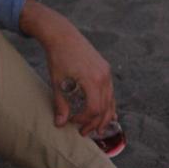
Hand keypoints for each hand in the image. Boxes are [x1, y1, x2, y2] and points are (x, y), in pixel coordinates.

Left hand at [21, 1, 114, 134]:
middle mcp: (104, 77)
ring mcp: (107, 73)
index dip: (84, 119)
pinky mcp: (106, 70)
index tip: (72, 122)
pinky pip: (110, 92)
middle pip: (105, 108)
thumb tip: (60, 123)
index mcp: (92, 80)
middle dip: (95, 123)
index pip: (94, 109)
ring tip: (98, 128)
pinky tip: (106, 114)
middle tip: (85, 133)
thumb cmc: (57, 57)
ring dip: (104, 117)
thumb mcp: (57, 82)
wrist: (62, 34)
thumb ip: (61, 104)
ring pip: (111, 102)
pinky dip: (108, 105)